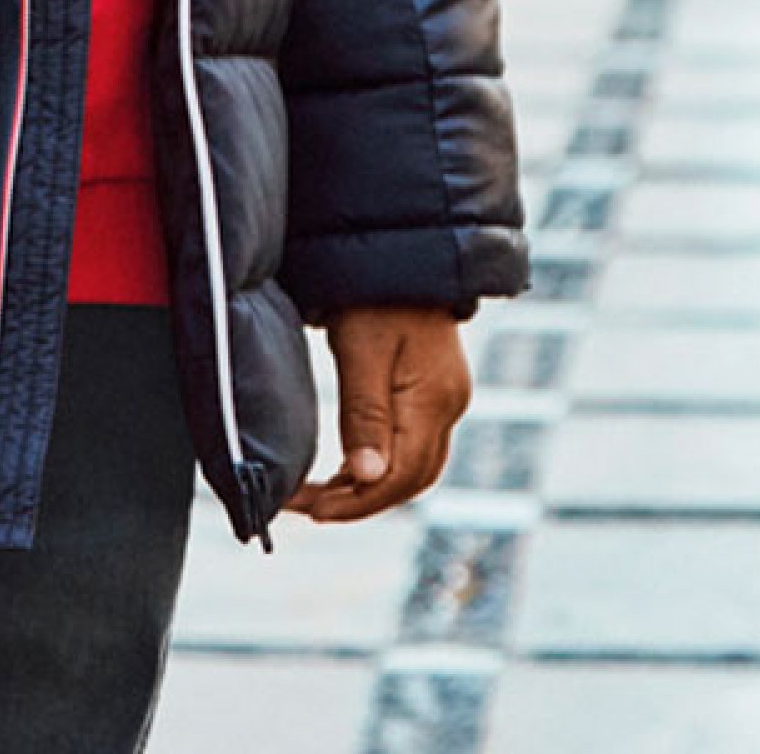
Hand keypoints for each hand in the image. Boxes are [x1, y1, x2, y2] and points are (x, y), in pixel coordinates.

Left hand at [284, 304, 470, 522]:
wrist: (402, 249)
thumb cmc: (374, 293)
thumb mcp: (360, 349)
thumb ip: (364, 415)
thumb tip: (366, 478)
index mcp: (434, 400)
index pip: (401, 477)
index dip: (357, 502)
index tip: (311, 510)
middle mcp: (449, 405)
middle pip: (411, 479)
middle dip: (361, 501)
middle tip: (309, 507)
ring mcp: (448, 398)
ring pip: (415, 466)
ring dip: (370, 486)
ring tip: (322, 493)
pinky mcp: (437, 390)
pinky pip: (414, 443)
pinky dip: (382, 462)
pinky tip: (350, 466)